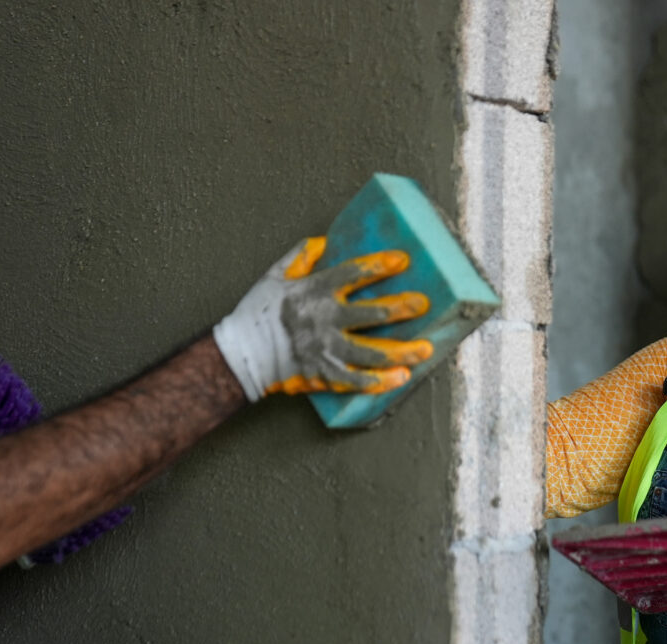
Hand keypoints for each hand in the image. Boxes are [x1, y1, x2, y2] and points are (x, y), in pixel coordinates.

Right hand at [213, 237, 432, 401]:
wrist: (240, 355)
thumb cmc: (256, 313)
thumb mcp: (274, 276)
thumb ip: (300, 256)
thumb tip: (323, 241)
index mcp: (312, 292)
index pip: (351, 273)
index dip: (378, 266)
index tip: (401, 260)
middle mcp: (323, 321)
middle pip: (371, 314)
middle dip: (401, 308)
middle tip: (423, 304)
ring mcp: (325, 350)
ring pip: (372, 352)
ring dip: (402, 351)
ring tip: (426, 349)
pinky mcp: (323, 375)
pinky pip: (357, 380)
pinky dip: (381, 381)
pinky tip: (402, 377)